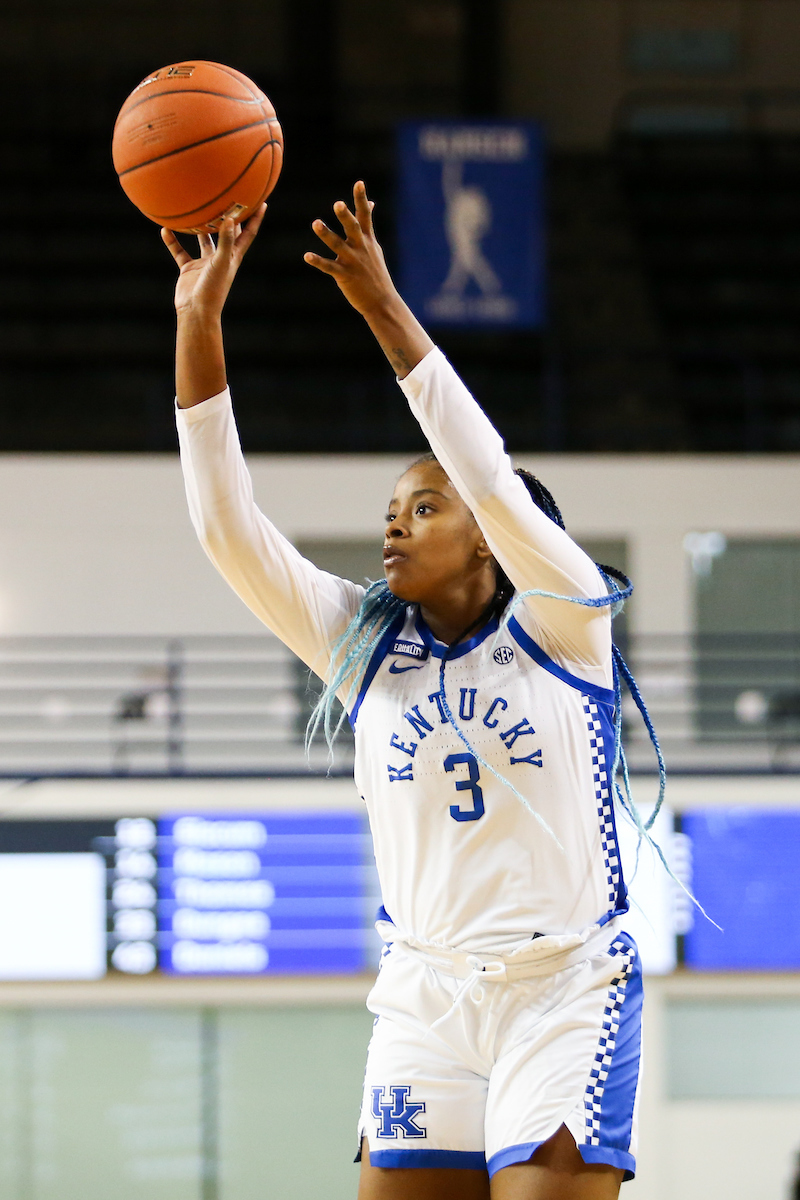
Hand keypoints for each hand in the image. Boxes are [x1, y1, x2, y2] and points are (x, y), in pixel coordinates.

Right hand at [162, 204, 266, 317]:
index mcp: (233, 257)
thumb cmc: (213, 290)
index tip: (262, 202)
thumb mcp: (221, 263)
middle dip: (229, 218)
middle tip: (228, 197)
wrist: (196, 312)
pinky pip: (179, 251)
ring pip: (202, 240)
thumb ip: (225, 241)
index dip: (255, 219)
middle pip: (227, 233)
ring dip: (198, 228)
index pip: (248, 234)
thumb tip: (229, 218)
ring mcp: (204, 263)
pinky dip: (172, 241)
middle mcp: (220, 258)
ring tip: (194, 209)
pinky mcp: (189, 269)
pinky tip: (165, 229)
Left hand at [304, 182, 396, 316]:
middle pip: (352, 228)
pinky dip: (318, 261)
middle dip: (345, 216)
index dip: (361, 199)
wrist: (382, 301)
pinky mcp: (345, 276)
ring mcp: (353, 262)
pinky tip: (307, 256)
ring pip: (337, 245)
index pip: (365, 215)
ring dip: (326, 234)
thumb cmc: (376, 272)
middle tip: (338, 203)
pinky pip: (329, 267)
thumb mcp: (374, 247)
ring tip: (316, 223)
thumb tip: (371, 203)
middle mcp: (361, 248)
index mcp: (368, 240)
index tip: (359, 183)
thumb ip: (367, 225)